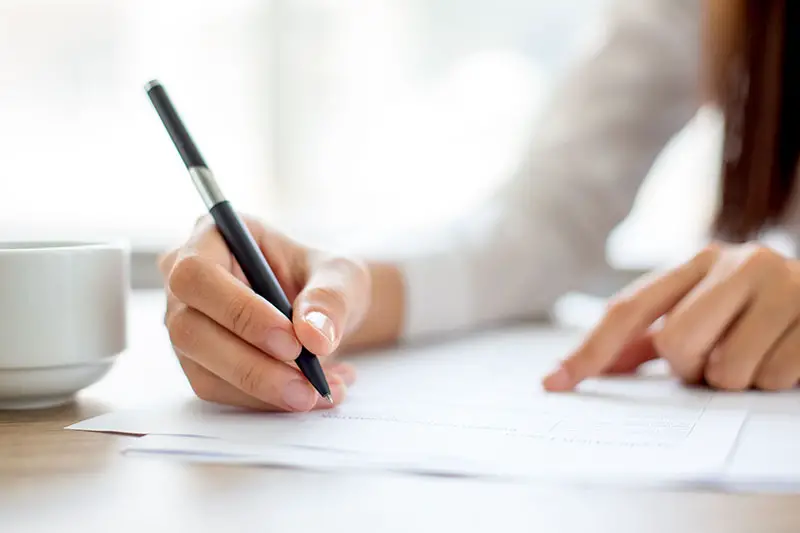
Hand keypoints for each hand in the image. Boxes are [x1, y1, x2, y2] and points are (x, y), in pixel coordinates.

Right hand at [159, 215, 369, 411]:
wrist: (326, 313)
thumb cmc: (324, 280)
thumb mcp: (341, 276)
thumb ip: (330, 298)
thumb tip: (315, 336)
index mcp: (211, 236)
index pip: (198, 274)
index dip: (239, 312)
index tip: (291, 342)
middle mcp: (185, 281)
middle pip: (189, 329)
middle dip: (251, 364)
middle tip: (306, 385)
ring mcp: (186, 324)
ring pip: (202, 370)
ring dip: (263, 390)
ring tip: (320, 392)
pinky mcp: (197, 362)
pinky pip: (220, 391)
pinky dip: (266, 401)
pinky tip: (309, 395)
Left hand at [543, 243, 799, 391]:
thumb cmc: (756, 311)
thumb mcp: (703, 311)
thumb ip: (647, 338)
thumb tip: (586, 368)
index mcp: (697, 260)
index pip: (628, 309)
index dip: (590, 349)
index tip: (554, 382)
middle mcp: (737, 261)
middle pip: (675, 343)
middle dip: (691, 368)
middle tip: (714, 360)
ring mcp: (782, 284)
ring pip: (725, 369)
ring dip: (733, 379)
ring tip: (754, 355)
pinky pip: (772, 377)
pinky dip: (772, 381)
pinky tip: (784, 355)